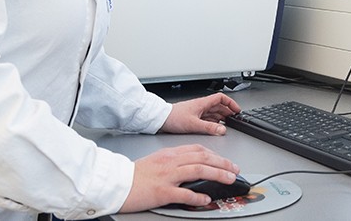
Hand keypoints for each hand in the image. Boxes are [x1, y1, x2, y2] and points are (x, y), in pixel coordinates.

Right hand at [119, 144, 240, 211]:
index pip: (198, 150)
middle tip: (235, 169)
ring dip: (217, 174)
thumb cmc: (134, 175)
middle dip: (222, 163)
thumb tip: (191, 166)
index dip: (215, 155)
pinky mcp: (162, 191)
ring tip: (229, 179)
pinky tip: (206, 199)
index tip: (226, 161)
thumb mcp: (156, 161)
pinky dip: (198, 196)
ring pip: (198, 170)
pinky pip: (184, 193)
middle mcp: (171, 162)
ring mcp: (167, 176)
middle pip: (203, 158)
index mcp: (170, 154)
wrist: (115, 183)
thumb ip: (174, 161)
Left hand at [160, 93, 241, 135]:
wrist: (160, 119)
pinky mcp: (193, 118)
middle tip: (234, 118)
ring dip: (221, 117)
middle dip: (228, 111)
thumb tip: (222, 130)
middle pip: (219, 106)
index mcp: (202, 103)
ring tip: (227, 124)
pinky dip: (213, 122)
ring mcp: (197, 112)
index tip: (236, 110)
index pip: (221, 98)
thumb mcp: (193, 124)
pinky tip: (214, 127)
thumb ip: (209, 127)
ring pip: (213, 112)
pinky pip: (207, 118)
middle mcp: (201, 106)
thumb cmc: (173, 118)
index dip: (230, 103)